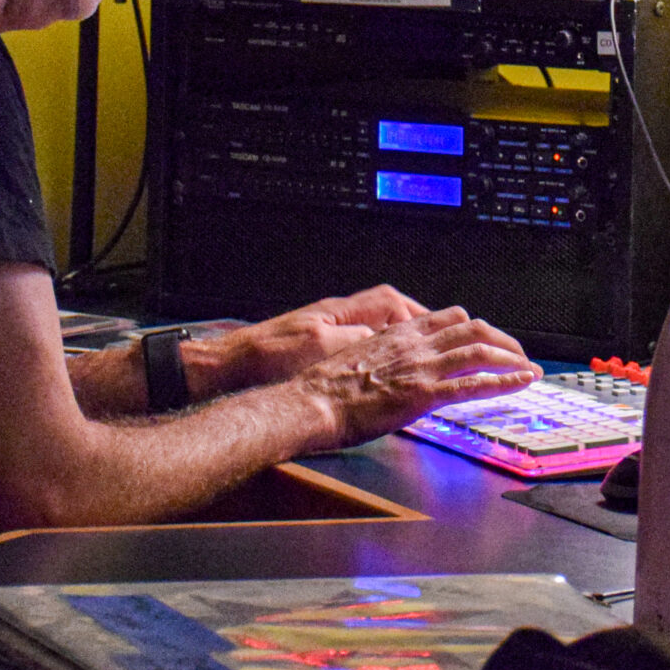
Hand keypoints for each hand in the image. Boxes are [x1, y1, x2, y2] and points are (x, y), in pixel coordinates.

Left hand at [210, 285, 436, 390]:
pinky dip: (376, 350)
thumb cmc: (269, 356)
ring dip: (396, 335)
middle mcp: (336, 316)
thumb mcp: (319, 345)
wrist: (232, 365)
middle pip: (386, 309)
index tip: (437, 327)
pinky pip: (359, 342)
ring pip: (373, 326)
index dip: (416, 313)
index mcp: (340, 312)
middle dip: (414, 320)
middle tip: (438, 335)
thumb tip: (386, 336)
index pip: (390, 302)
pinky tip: (383, 367)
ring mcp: (327, 330)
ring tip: (417, 351)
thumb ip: (356, 339)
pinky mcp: (317, 349)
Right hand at [293, 306, 538, 447]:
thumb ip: (385, 356)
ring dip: (510, 359)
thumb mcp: (360, 358)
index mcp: (400, 334)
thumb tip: (397, 365)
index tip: (489, 338)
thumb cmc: (326, 388)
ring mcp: (421, 368)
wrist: (311, 403)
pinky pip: (472, 384)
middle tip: (518, 354)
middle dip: (502, 340)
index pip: (449, 317)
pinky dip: (503, 381)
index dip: (476, 327)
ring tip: (529, 368)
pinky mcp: (422, 395)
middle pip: (472, 328)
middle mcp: (415, 345)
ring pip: (478, 351)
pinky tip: (521, 382)